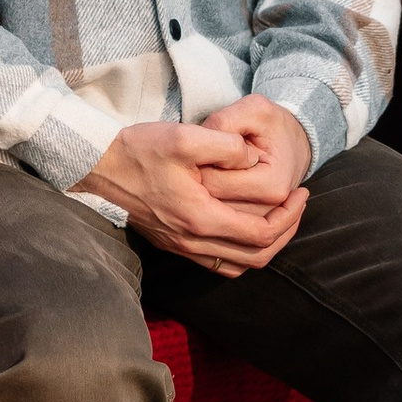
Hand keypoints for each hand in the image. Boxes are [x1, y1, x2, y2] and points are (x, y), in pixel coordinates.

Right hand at [83, 103, 310, 273]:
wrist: (99, 166)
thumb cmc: (140, 149)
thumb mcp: (185, 136)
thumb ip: (226, 146)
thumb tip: (253, 158)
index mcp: (200, 218)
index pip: (261, 234)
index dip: (290, 217)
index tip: (302, 193)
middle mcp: (192, 242)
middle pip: (256, 257)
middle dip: (286, 232)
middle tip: (299, 205)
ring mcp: (181, 247)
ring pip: (238, 265)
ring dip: (265, 246)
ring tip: (279, 218)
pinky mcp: (173, 244)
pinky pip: (218, 263)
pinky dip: (241, 252)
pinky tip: (246, 227)